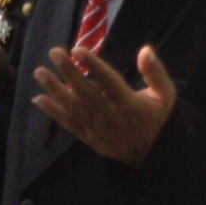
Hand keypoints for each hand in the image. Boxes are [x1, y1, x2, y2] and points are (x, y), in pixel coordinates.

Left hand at [31, 44, 177, 165]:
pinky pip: (69, 124)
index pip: (108, 81)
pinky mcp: (89, 138)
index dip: (92, 65)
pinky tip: (39, 99)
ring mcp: (98, 129)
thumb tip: (145, 50)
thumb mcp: (166, 95)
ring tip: (39, 72)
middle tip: (53, 53)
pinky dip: (53, 112)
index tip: (77, 50)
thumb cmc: (158, 118)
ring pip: (74, 107)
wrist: (153, 154)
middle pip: (86, 92)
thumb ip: (155, 72)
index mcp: (130, 104)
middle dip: (68, 72)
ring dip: (55, 89)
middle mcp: (111, 117)